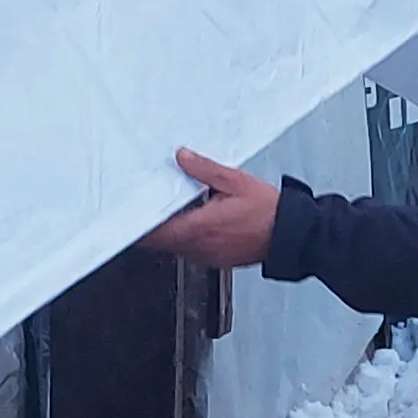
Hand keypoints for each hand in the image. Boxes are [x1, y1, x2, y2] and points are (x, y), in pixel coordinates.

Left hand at [137, 149, 278, 268]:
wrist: (291, 235)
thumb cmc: (268, 212)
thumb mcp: (235, 181)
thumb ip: (204, 169)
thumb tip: (182, 158)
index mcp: (199, 228)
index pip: (155, 233)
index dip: (137, 225)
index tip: (126, 215)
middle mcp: (199, 247)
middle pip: (161, 241)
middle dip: (152, 225)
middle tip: (146, 205)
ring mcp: (207, 256)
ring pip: (176, 245)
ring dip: (170, 230)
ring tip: (174, 208)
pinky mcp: (216, 259)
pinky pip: (191, 249)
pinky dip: (187, 235)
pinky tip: (196, 219)